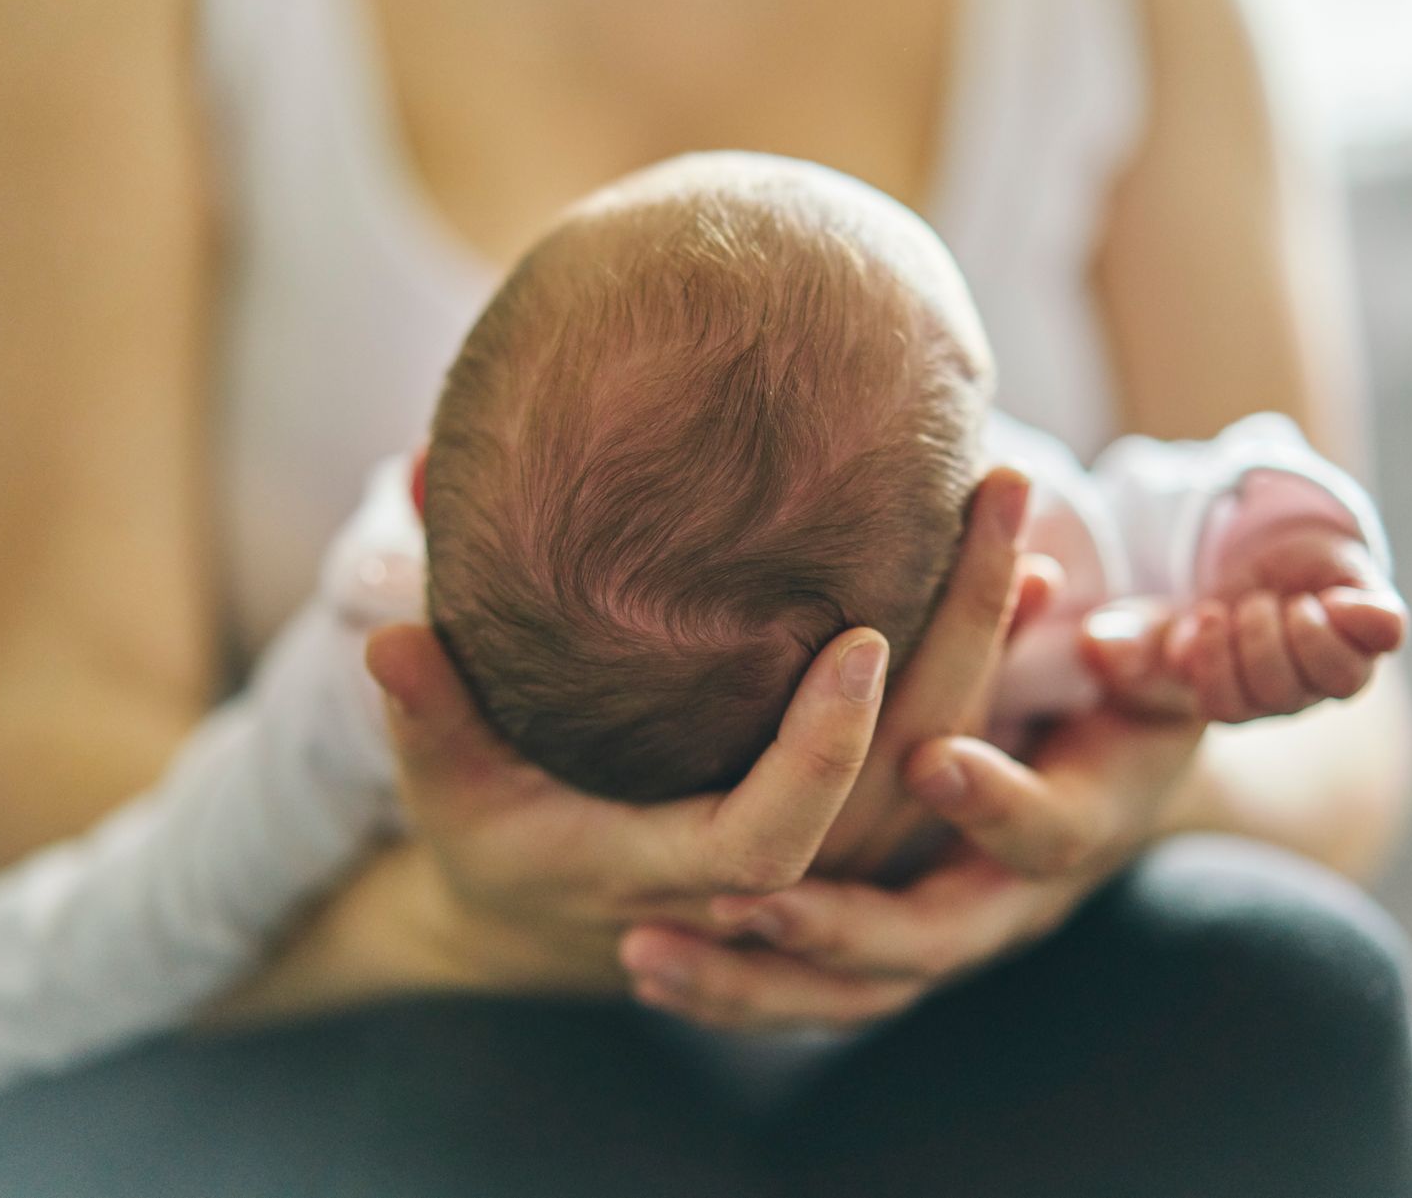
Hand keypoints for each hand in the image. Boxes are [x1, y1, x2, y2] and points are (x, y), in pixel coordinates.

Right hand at [361, 468, 1032, 991]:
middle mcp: (763, 885)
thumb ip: (426, 716)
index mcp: (662, 879)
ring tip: (1024, 536)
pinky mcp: (847, 831)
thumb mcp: (443, 788)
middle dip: (957, 654)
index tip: (858, 633)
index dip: (820, 753)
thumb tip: (387, 635)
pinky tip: (1023, 585)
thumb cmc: (490, 833)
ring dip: (989, 663)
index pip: (770, 839)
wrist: (546, 906)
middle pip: (895, 796)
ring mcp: (820, 865)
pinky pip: (937, 770)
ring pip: (934, 784)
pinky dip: (985, 684)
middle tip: (997, 506)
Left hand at [619, 708, 1204, 1028]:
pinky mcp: (892, 949)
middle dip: (834, 926)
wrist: (1119, 771)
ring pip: (852, 992)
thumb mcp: (1156, 669)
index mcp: (1083, 826)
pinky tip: (647, 974)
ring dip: (751, 982)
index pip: (1047, 834)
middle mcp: (1010, 903)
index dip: (995, 800)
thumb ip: (1146, 652)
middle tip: (746, 902)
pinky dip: (735, 991)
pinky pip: (814, 993)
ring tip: (647, 958)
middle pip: (924, 943)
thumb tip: (1111, 641)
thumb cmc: (1125, 692)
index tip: (928, 759)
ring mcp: (946, 936)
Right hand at [1082, 523, 1407, 722]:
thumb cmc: (1205, 611)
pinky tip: (1329, 599)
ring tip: (1277, 601)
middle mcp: (1293, 692)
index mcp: (1239, 699)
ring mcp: (1338, 660)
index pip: (1228, 706)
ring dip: (1299, 629)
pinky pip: (1385, 632)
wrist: (1266, 561)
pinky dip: (1361, 616)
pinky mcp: (1374, 619)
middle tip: (1238, 605)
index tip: (1198, 619)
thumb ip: (1125, 639)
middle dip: (1253, 640)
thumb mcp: (1154, 623)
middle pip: (1282, 693)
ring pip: (1338, 676)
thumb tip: (1100, 643)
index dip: (1211, 663)